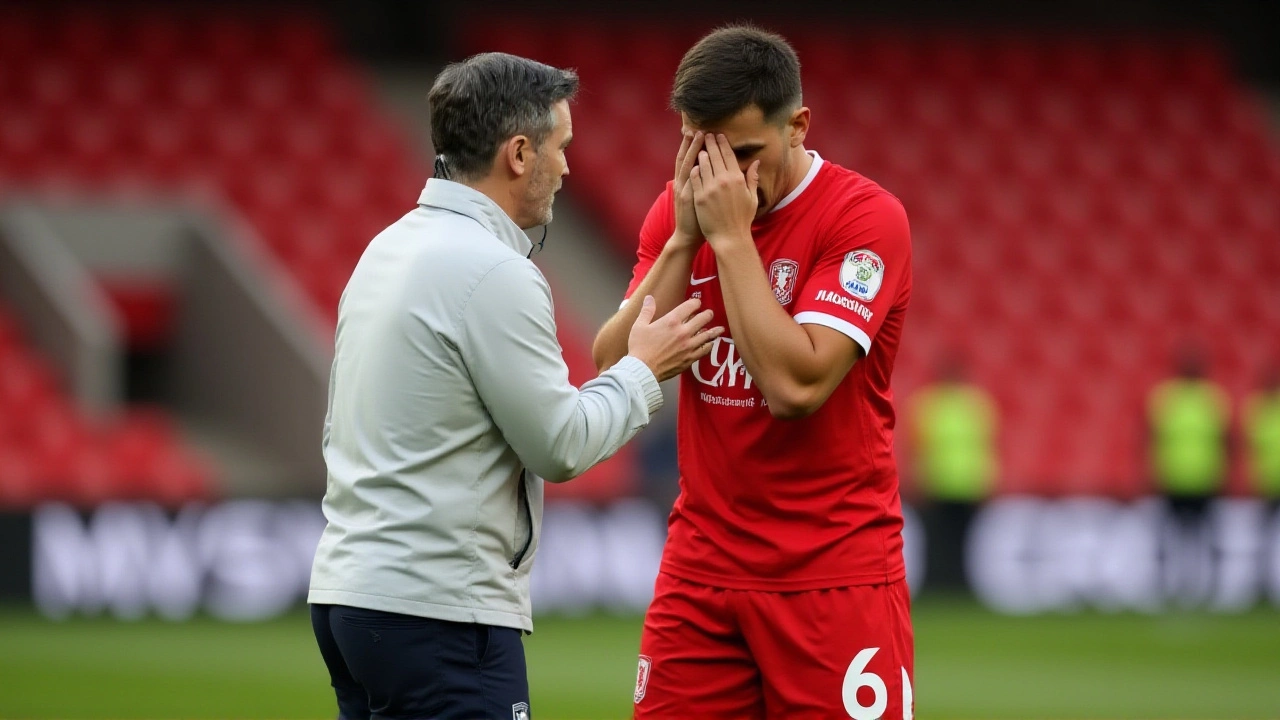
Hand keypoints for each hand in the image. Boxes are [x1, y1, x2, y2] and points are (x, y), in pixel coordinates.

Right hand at [627, 296, 723, 381]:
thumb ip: (647, 310)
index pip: (690, 306)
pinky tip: (710, 344)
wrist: (642, 369)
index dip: (695, 303)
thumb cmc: (639, 348)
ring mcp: (688, 346)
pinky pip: (704, 350)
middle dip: (707, 314)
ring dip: (714, 330)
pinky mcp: (690, 358)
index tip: (696, 303)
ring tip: (720, 328)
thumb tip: (649, 298)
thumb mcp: (639, 326)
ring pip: (708, 335)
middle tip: (709, 314)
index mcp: (672, 321)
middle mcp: (683, 332)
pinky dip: (709, 345)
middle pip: (703, 318)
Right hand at [671, 131, 704, 249]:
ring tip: (697, 136)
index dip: (692, 145)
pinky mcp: (687, 199)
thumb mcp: (696, 197)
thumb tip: (704, 170)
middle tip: (697, 128)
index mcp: (685, 182)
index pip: (689, 159)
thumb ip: (699, 182)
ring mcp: (683, 190)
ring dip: (691, 150)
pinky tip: (698, 160)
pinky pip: (690, 182)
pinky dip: (693, 170)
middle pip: (685, 158)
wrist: (687, 236)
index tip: (699, 131)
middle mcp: (682, 183)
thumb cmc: (696, 218)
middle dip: (690, 143)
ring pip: (686, 166)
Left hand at [690, 133, 759, 248]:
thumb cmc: (742, 219)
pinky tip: (693, 164)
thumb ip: (752, 178)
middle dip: (709, 142)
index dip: (722, 143)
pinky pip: (695, 177)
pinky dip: (694, 169)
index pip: (728, 155)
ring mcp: (710, 188)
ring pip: (703, 164)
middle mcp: (723, 181)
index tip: (718, 135)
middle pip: (715, 155)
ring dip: (701, 153)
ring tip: (699, 147)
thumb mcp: (752, 198)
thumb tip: (756, 162)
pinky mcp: (699, 197)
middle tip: (705, 134)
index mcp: (737, 179)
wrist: (729, 238)